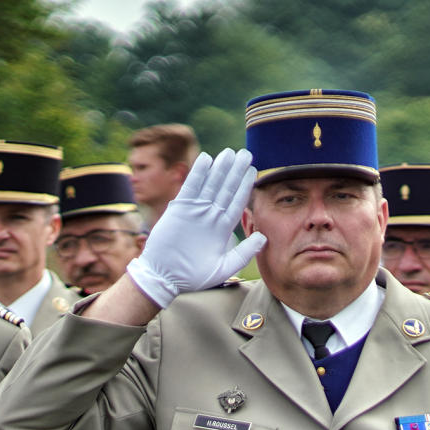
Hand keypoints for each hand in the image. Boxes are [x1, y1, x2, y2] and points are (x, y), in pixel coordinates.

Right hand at [126, 148, 265, 307]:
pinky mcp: (180, 209)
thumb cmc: (194, 276)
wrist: (166, 277)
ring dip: (220, 168)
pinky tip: (206, 159)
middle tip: (246, 153)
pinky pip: (190, 187)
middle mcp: (210, 216)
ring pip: (211, 184)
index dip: (245, 186)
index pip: (237, 202)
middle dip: (236, 171)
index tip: (254, 170)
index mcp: (222, 228)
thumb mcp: (224, 268)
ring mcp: (195, 211)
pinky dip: (198, 173)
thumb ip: (244, 253)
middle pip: (226, 188)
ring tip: (230, 152)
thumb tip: (263, 237)